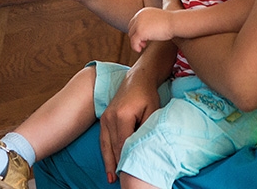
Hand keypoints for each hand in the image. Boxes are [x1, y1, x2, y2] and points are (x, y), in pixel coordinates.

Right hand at [98, 59, 163, 182]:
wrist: (138, 78)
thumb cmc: (148, 94)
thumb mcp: (152, 111)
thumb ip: (146, 129)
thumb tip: (142, 148)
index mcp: (122, 116)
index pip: (123, 144)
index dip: (126, 160)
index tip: (130, 173)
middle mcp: (110, 118)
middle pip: (113, 146)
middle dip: (117, 164)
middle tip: (121, 181)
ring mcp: (105, 117)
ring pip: (105, 144)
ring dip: (108, 162)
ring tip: (111, 178)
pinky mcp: (104, 117)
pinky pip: (103, 138)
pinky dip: (106, 152)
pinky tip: (108, 163)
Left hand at [128, 8, 173, 51]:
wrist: (175, 22)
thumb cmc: (172, 23)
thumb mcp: (159, 20)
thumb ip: (151, 24)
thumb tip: (148, 32)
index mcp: (143, 12)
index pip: (134, 22)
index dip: (137, 31)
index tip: (144, 38)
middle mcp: (139, 16)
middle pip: (131, 28)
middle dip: (136, 36)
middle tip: (143, 43)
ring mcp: (139, 24)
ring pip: (131, 35)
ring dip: (135, 42)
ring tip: (142, 46)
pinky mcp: (140, 32)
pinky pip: (133, 42)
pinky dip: (135, 47)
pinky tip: (140, 50)